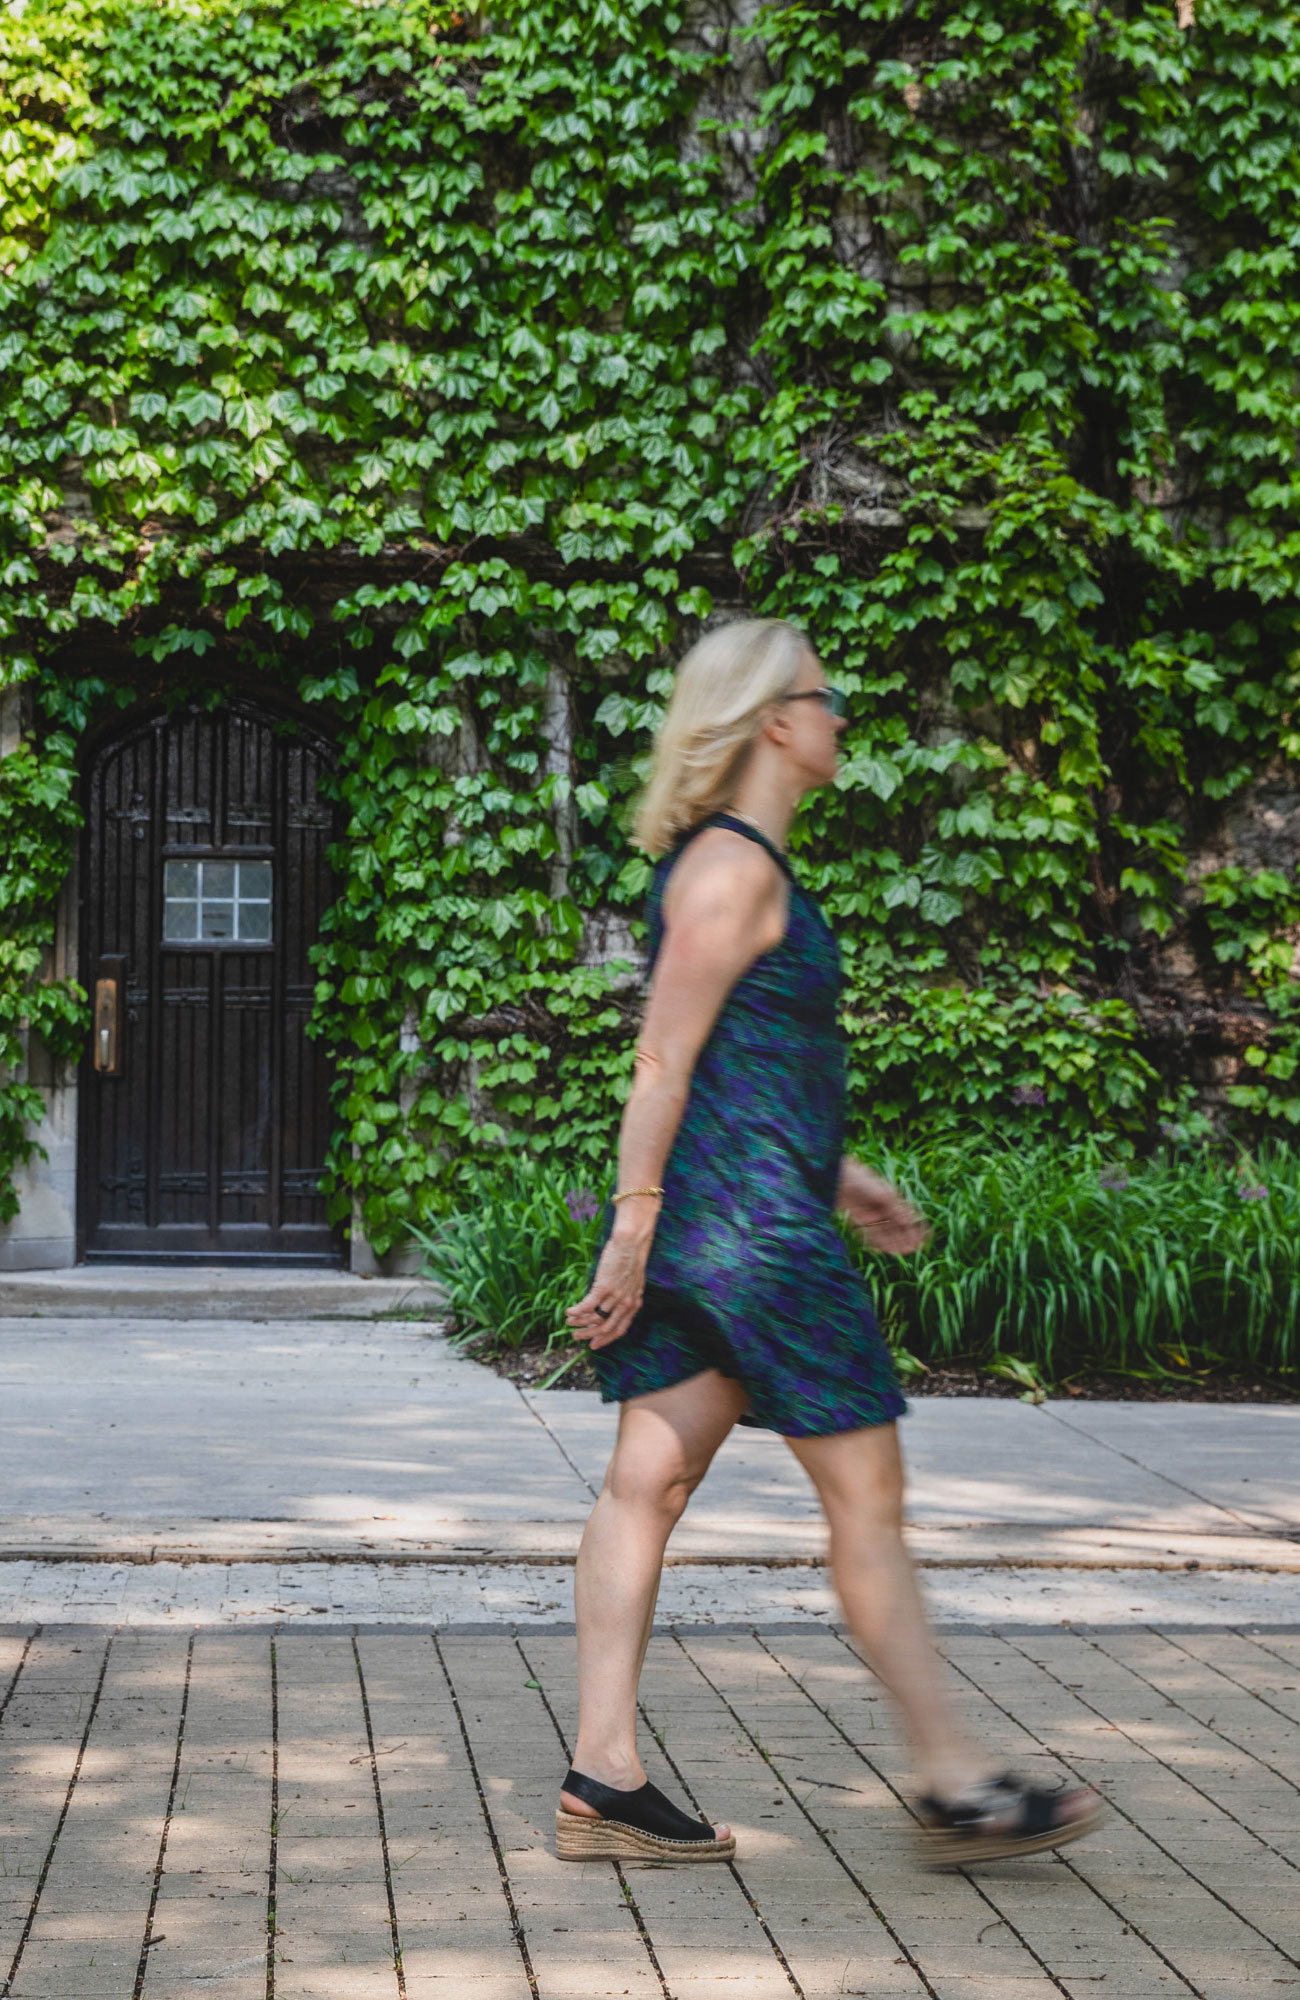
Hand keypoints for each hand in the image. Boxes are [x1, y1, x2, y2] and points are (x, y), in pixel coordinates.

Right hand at [566, 1221, 650, 1348]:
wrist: (631, 1244)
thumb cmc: (631, 1259)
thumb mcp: (634, 1283)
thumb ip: (627, 1296)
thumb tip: (616, 1305)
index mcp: (634, 1304)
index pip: (620, 1330)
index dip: (606, 1339)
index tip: (594, 1344)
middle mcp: (626, 1304)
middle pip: (606, 1328)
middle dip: (589, 1334)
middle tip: (576, 1337)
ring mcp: (615, 1296)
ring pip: (595, 1318)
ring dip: (580, 1322)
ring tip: (569, 1322)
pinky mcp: (604, 1287)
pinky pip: (587, 1306)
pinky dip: (576, 1311)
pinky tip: (568, 1312)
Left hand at [837, 1157, 928, 1255]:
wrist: (836, 1176)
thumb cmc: (861, 1179)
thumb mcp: (883, 1194)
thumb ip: (896, 1209)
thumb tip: (912, 1221)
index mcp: (891, 1197)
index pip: (906, 1215)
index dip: (915, 1227)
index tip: (924, 1238)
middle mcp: (881, 1205)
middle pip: (895, 1225)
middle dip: (904, 1237)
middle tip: (911, 1250)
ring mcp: (869, 1211)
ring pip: (882, 1230)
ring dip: (891, 1241)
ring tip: (899, 1253)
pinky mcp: (856, 1216)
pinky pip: (867, 1232)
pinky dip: (874, 1241)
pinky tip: (880, 1250)